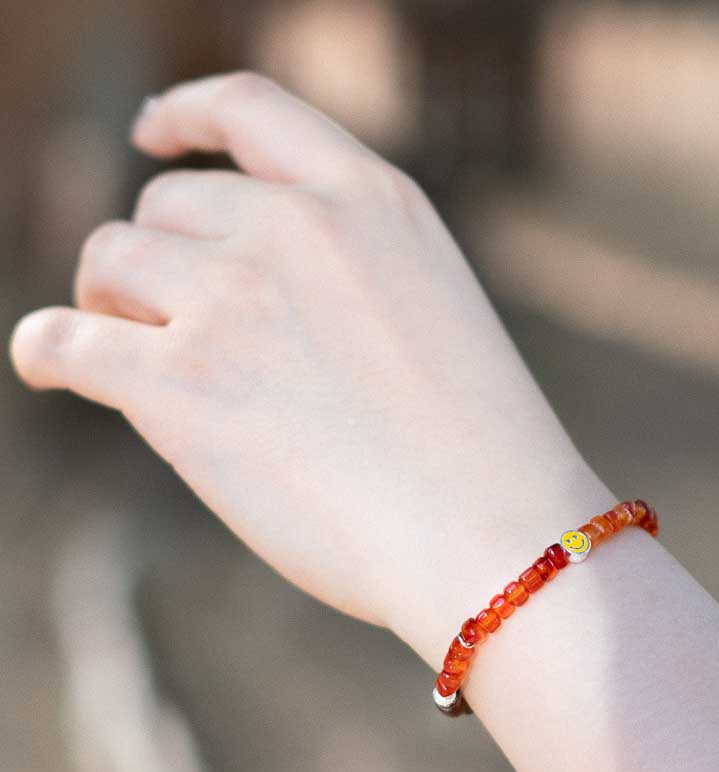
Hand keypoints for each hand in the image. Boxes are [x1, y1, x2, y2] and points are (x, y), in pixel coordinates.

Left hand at [10, 72, 607, 656]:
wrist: (495, 538)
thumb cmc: (481, 455)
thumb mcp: (433, 316)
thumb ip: (345, 277)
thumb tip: (238, 295)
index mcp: (373, 203)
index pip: (251, 110)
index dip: (186, 115)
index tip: (151, 139)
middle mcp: (296, 228)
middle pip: (167, 206)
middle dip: (157, 260)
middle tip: (167, 323)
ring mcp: (235, 299)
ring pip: (111, 264)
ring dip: (112, 307)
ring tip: (140, 361)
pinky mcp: (181, 385)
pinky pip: (66, 342)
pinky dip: (47, 353)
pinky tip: (51, 369)